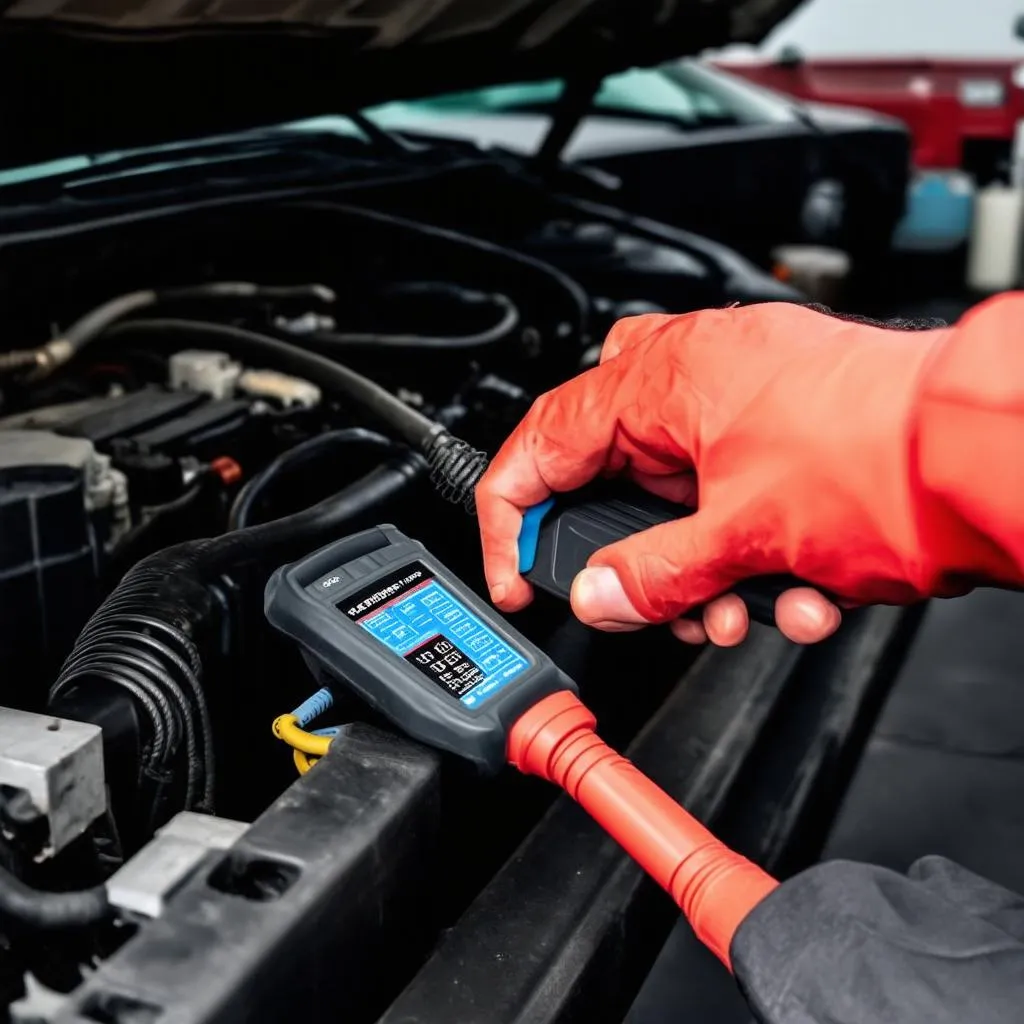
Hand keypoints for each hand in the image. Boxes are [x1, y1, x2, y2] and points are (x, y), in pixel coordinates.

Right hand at [476, 303, 945, 645]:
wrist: (984, 452)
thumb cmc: (880, 458)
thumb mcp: (741, 536)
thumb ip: (651, 575)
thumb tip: (598, 596)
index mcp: (659, 380)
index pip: (540, 448)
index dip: (511, 522)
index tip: (515, 576)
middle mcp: (694, 376)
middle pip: (611, 480)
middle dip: (630, 559)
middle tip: (642, 603)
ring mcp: (740, 399)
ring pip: (675, 497)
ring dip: (695, 567)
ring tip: (733, 609)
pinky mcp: (781, 427)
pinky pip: (729, 495)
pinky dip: (745, 549)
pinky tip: (789, 589)